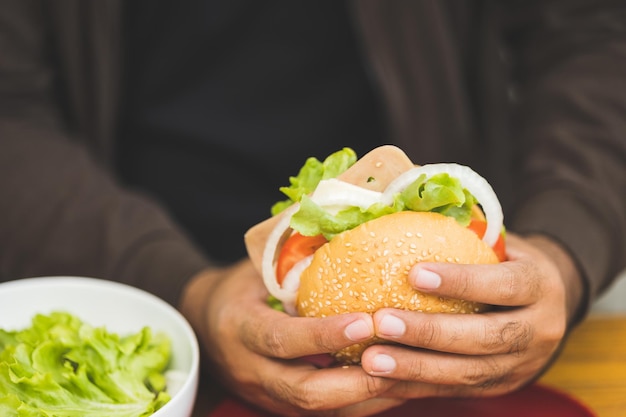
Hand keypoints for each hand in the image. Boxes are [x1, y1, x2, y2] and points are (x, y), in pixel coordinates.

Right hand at [180, 259, 403, 415]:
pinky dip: (363, 403)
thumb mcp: (256, 271)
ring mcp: (268, 396)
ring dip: (368, 398)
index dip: (323, 336)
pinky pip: (328, 414)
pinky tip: (397, 384)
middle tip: (402, 357)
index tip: (366, 321)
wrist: (203, 328)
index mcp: (240, 330)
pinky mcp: (285, 408)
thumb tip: (347, 231)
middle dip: (357, 381)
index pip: (281, 340)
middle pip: (304, 392)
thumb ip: (292, 262)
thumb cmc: (239, 290)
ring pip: (321, 411)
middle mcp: (253, 371)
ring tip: (411, 375)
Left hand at [359, 233, 583, 398]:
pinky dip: (416, 385)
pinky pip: (455, 390)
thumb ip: (466, 235)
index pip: (504, 285)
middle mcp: (540, 331)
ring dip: (415, 367)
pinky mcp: (499, 387)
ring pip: (468, 373)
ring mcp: (522, 366)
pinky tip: (382, 378)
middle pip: (485, 338)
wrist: (550, 304)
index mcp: (541, 286)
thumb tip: (400, 208)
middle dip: (429, 333)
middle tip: (381, 322)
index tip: (413, 274)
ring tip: (371, 359)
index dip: (461, 282)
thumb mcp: (501, 243)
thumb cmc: (507, 263)